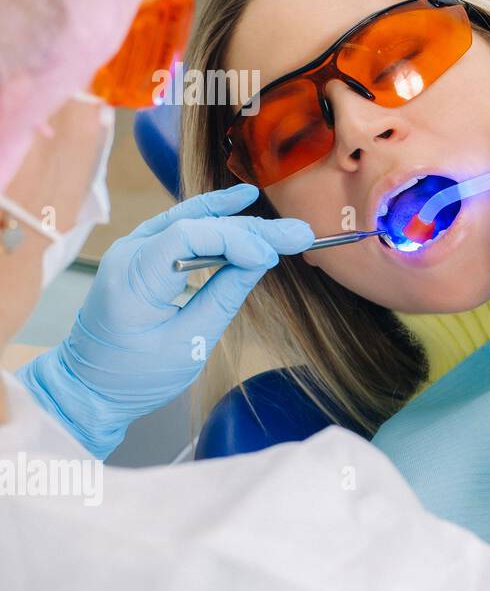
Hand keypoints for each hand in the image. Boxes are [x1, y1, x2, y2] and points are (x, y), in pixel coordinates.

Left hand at [18, 185, 312, 457]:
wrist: (88, 387)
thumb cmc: (134, 376)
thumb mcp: (187, 344)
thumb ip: (223, 297)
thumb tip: (260, 260)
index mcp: (133, 278)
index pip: (189, 237)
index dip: (237, 240)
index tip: (274, 257)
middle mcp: (128, 252)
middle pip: (196, 224)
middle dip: (252, 229)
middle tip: (300, 234)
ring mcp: (132, 249)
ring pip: (190, 219)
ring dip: (238, 220)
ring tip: (281, 221)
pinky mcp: (142, 255)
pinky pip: (181, 227)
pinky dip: (214, 219)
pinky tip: (240, 203)